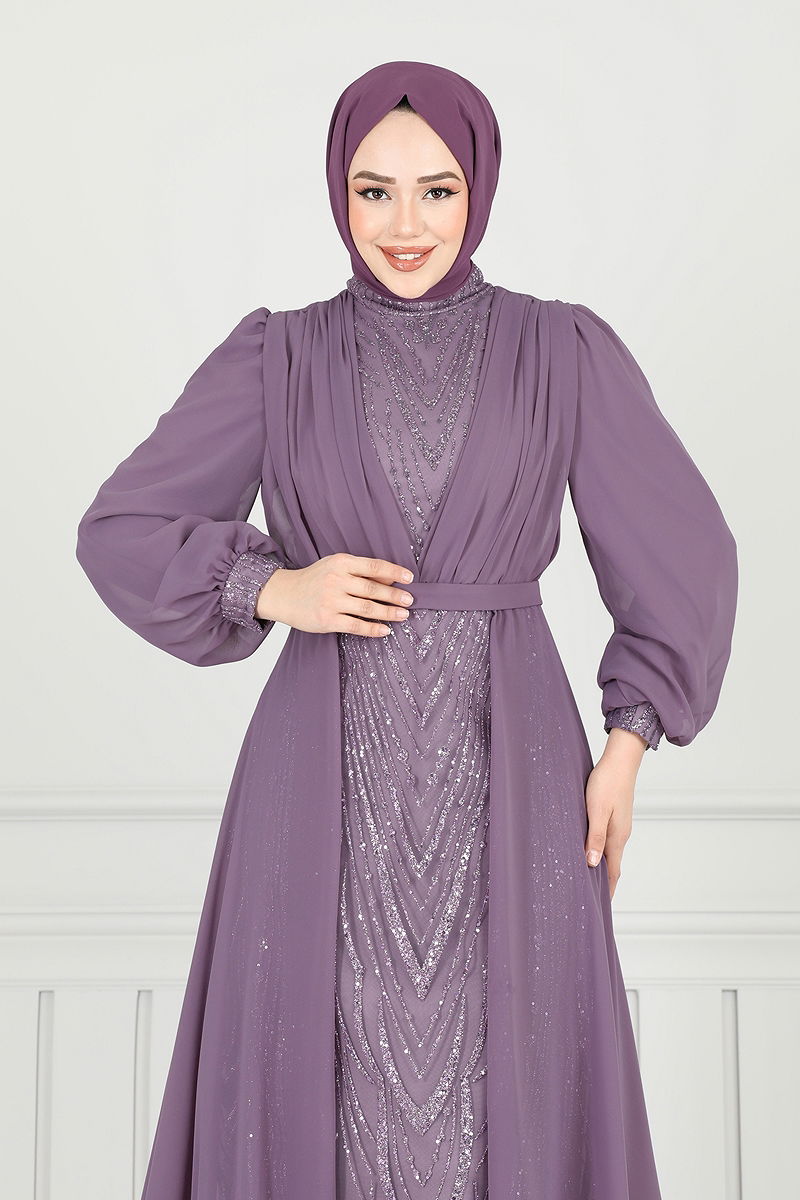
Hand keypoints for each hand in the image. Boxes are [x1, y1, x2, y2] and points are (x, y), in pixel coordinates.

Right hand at [254, 552, 414, 636]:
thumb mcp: (335, 567)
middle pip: (373, 589)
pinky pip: (356, 626)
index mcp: (341, 563)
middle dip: (394, 595)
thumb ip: (361, 571)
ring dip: (388, 612)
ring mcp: (331, 601)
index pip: (374, 566)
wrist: (284, 594)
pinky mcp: (327, 620)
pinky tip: (385, 630)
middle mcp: (336, 580)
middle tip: (410, 600)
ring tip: (403, 615)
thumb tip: (391, 578)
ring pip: (367, 608)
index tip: (410, 578)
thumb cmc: (314, 579)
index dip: (394, 572)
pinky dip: (373, 629)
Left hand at [584, 728, 646, 899]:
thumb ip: (594, 837)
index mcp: (616, 837)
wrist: (621, 760)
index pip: (613, 871)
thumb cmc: (607, 783)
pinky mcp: (615, 815)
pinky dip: (601, 851)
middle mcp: (620, 834)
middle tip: (593, 899)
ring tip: (590, 879)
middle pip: (612, 865)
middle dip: (604, 883)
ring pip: (610, 852)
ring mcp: (619, 825)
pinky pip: (608, 839)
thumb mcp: (596, 811)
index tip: (601, 907)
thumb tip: (591, 863)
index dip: (607, 890)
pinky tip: (591, 850)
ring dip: (602, 867)